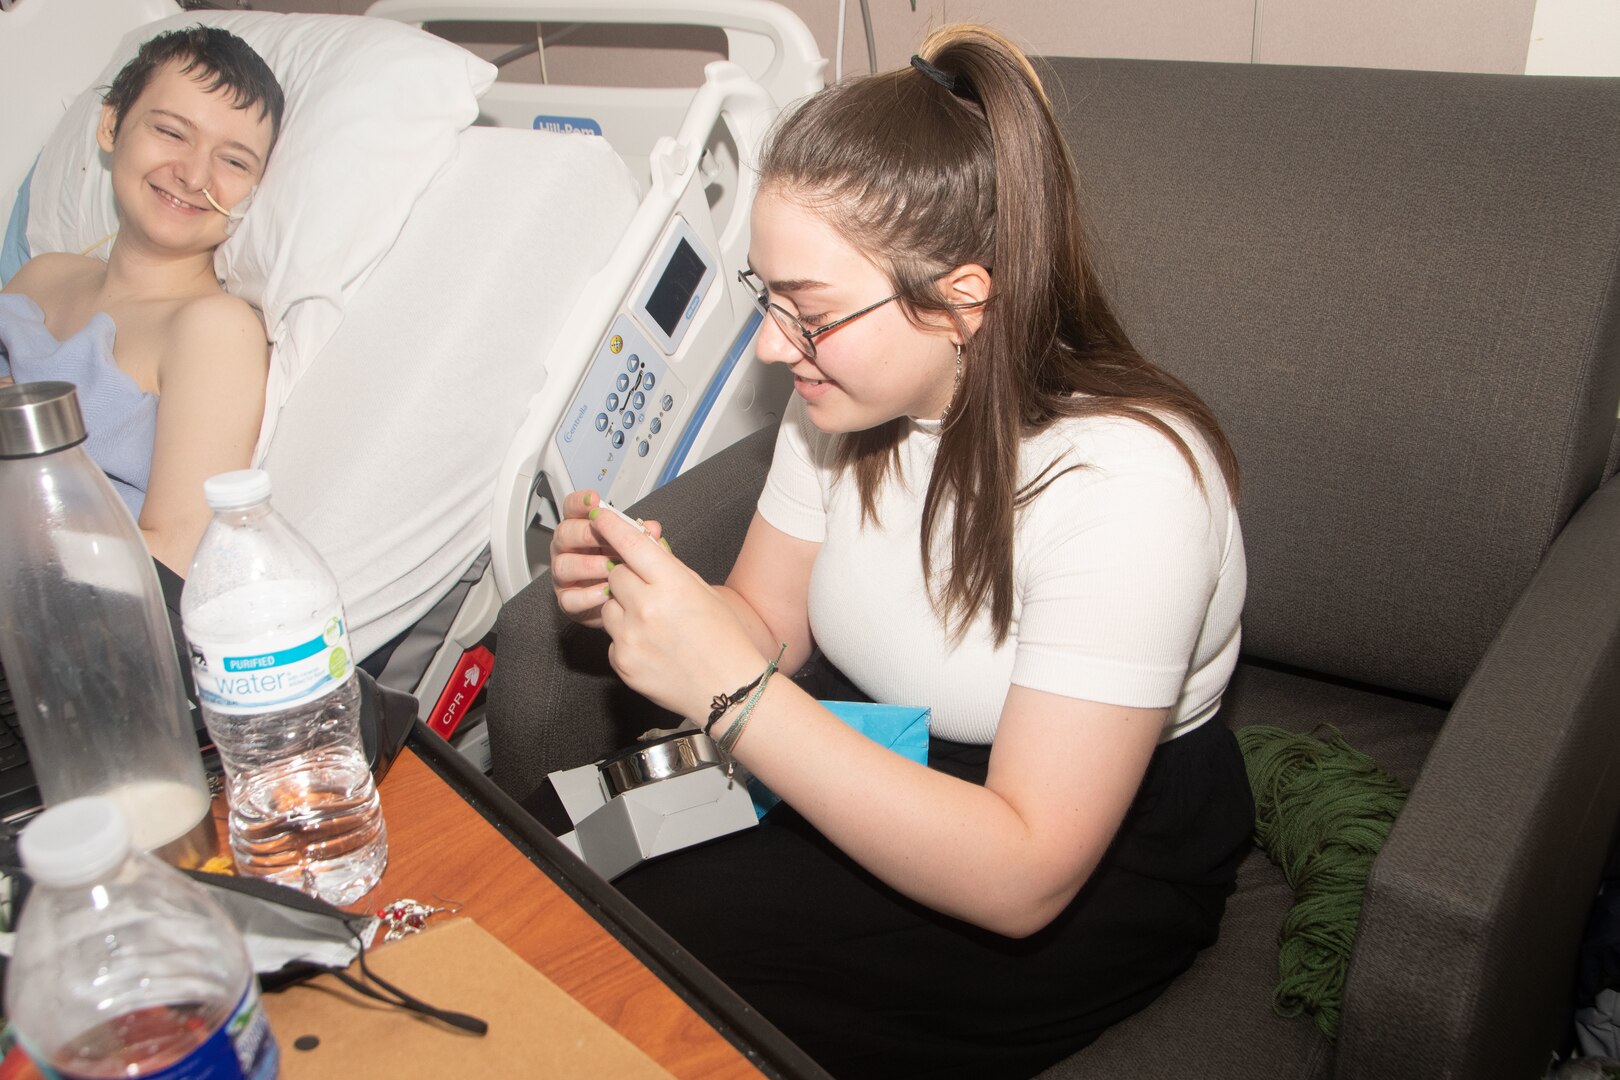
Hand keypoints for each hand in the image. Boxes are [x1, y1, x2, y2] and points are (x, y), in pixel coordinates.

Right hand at [550, 490, 663, 627]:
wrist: (626, 605)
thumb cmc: (626, 569)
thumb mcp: (635, 549)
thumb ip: (641, 536)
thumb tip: (652, 528)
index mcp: (581, 530)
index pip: (571, 508)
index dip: (580, 502)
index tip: (595, 501)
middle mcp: (567, 550)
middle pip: (564, 533)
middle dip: (586, 534)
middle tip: (608, 540)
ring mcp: (564, 576)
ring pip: (563, 565)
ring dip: (589, 565)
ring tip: (612, 569)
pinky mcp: (567, 601)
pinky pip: (569, 597)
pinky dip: (588, 595)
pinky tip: (607, 592)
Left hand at [591, 506, 766, 722]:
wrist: (728, 690)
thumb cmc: (724, 640)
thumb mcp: (702, 592)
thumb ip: (669, 568)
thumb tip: (643, 545)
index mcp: (671, 585)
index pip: (630, 545)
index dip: (611, 526)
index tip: (598, 516)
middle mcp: (646, 608)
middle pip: (614, 574)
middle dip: (626, 576)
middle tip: (647, 590)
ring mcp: (630, 637)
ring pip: (608, 606)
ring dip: (623, 608)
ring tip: (654, 624)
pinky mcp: (622, 661)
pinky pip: (612, 638)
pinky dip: (626, 638)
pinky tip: (653, 646)